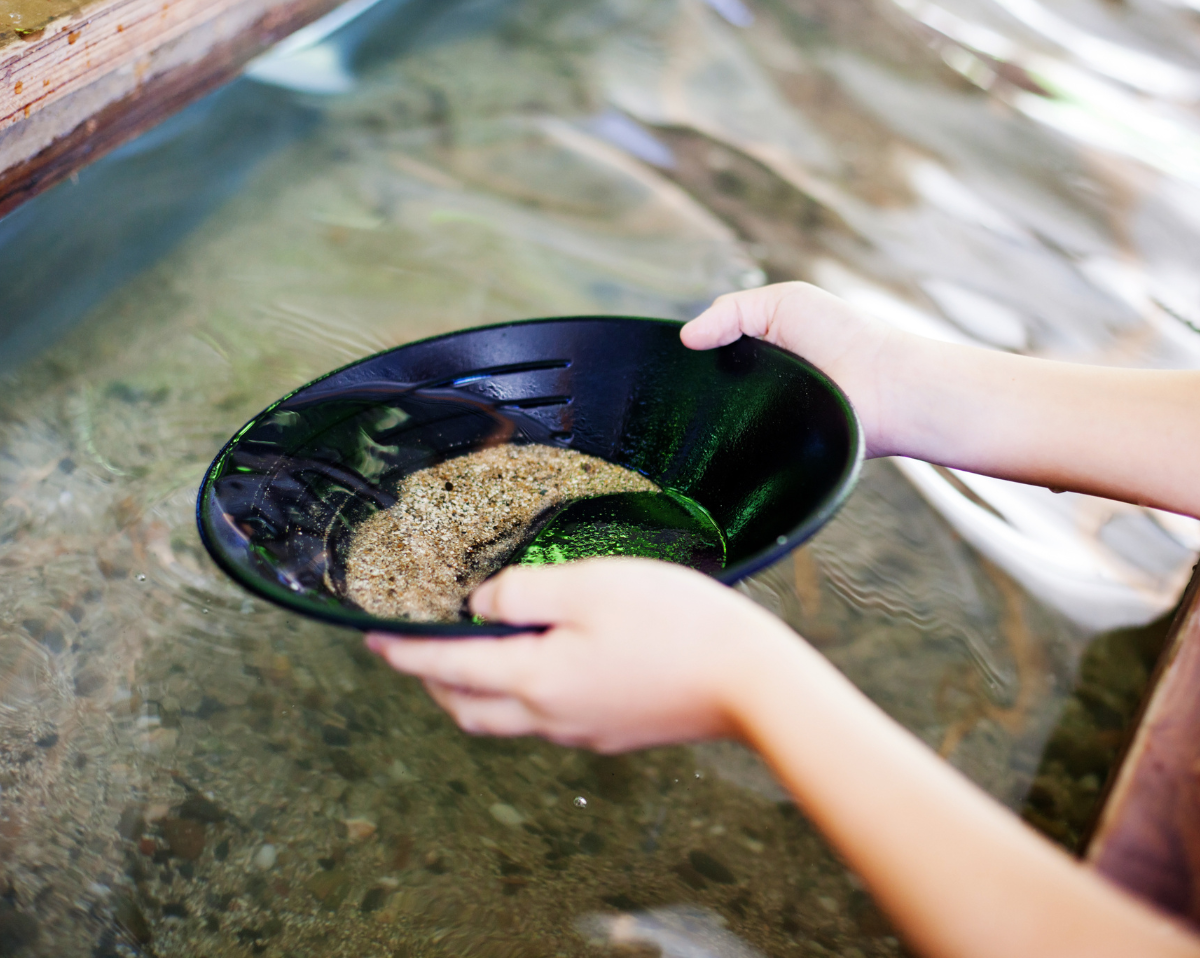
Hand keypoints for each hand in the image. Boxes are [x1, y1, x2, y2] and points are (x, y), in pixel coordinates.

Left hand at [365, 557, 796, 752]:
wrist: (751, 682)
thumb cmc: (674, 624)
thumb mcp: (590, 585)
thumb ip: (524, 594)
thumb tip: (482, 606)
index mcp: (536, 679)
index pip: (447, 667)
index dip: (404, 653)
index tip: (371, 640)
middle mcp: (550, 717)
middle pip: (468, 708)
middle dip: (432, 682)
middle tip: (417, 649)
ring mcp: (584, 731)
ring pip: (505, 719)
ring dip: (475, 691)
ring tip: (473, 655)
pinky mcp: (615, 732)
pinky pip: (547, 720)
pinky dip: (521, 695)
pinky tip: (542, 666)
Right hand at [681, 282, 899, 457]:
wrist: (885, 386)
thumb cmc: (845, 335)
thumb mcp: (782, 301)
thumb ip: (731, 311)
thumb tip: (686, 338)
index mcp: (761, 349)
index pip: (712, 354)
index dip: (695, 353)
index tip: (679, 356)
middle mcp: (761, 384)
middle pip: (712, 389)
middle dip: (701, 385)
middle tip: (694, 383)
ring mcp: (766, 417)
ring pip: (723, 419)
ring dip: (719, 412)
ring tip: (719, 405)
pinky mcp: (774, 449)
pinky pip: (742, 447)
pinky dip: (735, 439)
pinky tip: (734, 430)